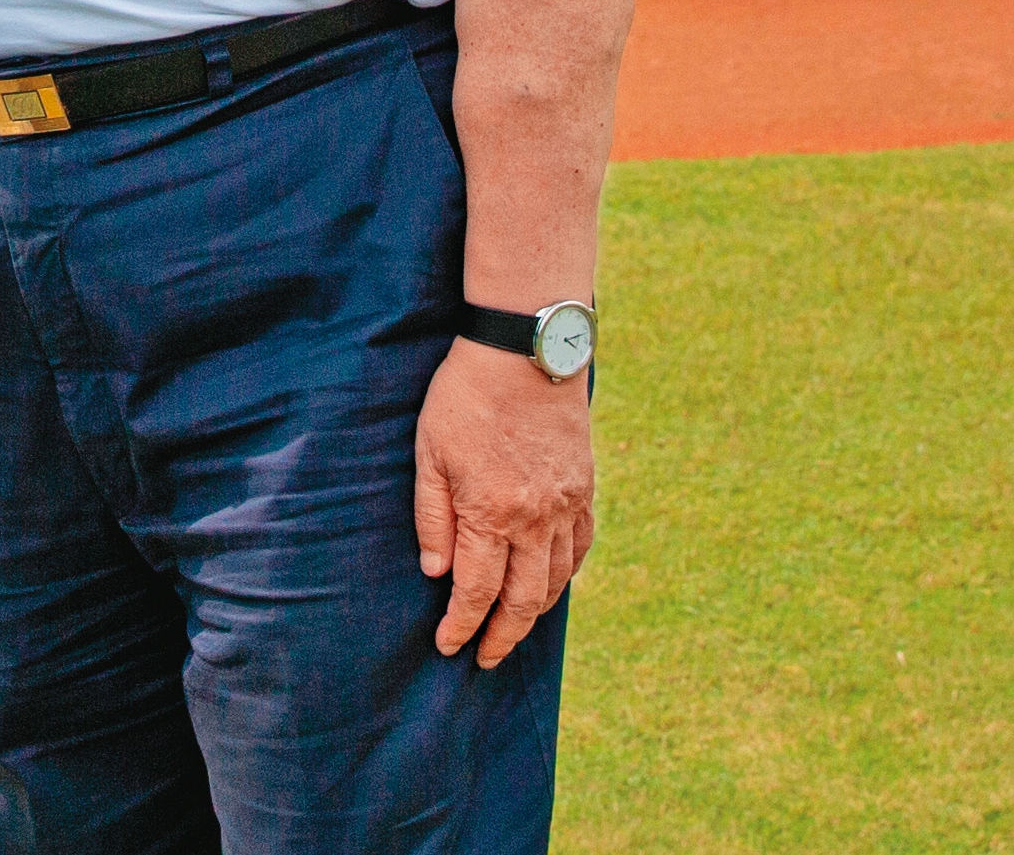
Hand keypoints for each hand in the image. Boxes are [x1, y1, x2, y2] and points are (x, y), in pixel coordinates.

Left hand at [413, 338, 594, 667]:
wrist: (525, 354)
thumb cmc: (464, 398)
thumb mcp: (429, 453)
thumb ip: (433, 516)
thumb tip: (436, 573)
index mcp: (491, 512)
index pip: (477, 590)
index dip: (462, 625)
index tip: (450, 647)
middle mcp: (535, 519)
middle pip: (524, 599)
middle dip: (502, 636)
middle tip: (485, 658)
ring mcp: (565, 506)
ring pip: (556, 580)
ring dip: (536, 613)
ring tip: (514, 630)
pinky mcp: (584, 490)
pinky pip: (580, 548)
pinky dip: (565, 575)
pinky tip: (551, 583)